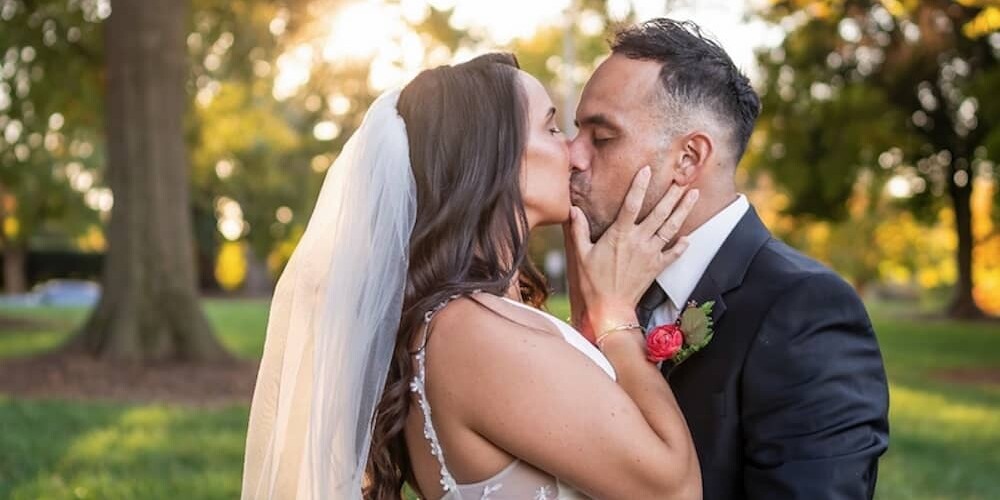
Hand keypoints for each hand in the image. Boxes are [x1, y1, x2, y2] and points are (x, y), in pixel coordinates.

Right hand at [566, 166, 697, 339]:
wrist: (610, 308)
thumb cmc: (592, 281)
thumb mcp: (581, 254)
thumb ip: (578, 230)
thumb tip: (573, 209)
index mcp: (619, 234)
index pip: (631, 204)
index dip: (639, 186)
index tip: (647, 170)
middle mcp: (638, 241)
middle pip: (659, 213)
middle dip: (672, 194)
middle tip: (683, 178)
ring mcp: (651, 254)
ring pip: (671, 227)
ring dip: (683, 210)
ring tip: (693, 194)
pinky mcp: (657, 267)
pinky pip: (674, 254)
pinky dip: (682, 245)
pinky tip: (688, 236)